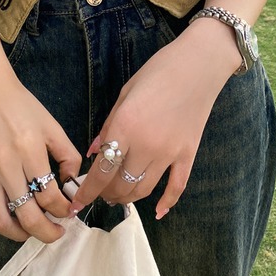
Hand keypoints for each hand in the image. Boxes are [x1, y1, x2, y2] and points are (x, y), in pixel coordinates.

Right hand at [0, 62, 81, 242]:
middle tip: (57, 233)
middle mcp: (5, 165)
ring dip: (20, 234)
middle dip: (47, 232)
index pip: (49, 195)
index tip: (70, 211)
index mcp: (29, 149)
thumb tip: (72, 184)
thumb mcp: (52, 126)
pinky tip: (7, 217)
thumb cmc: (23, 107)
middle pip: (27, 215)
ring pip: (0, 221)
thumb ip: (67, 155)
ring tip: (33, 231)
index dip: (63, 209)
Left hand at [69, 18, 240, 218]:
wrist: (199, 64)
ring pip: (143, 190)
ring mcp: (169, 152)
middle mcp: (146, 144)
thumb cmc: (158, 71)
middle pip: (120, 184)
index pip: (101, 170)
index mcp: (125, 126)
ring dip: (128, 198)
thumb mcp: (125, 93)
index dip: (87, 191)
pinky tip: (158, 212)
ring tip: (118, 197)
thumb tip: (93, 152)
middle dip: (105, 194)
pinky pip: (177, 187)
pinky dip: (167, 203)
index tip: (76, 203)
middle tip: (98, 194)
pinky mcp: (188, 154)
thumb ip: (108, 125)